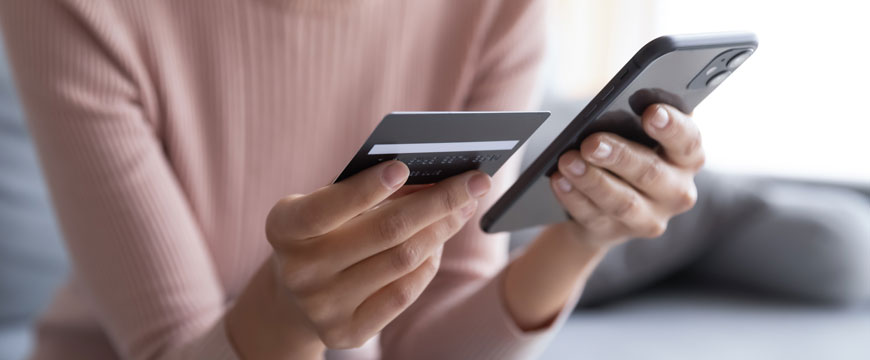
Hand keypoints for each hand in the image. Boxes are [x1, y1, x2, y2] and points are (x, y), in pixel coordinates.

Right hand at [264, 161, 490, 348]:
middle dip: (438, 202)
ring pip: (402, 261)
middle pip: (384, 232)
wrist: (293, 297)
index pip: (326, 208)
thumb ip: (366, 189)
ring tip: (463, 207)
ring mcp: (322, 307)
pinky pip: (404, 293)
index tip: (403, 167)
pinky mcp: (345, 333)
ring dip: (442, 229)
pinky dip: (428, 263)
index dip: (365, 189)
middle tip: (476, 181)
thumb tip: (433, 175)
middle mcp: (298, 271)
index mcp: (284, 228)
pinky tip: (439, 242)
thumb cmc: (322, 231)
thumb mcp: (327, 204)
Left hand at [549, 104, 704, 248]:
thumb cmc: (627, 151)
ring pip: (621, 201)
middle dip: (619, 156)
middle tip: (590, 143)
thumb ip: (635, 119)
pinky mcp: (616, 233)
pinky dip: (573, 197)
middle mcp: (677, 192)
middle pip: (650, 173)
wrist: (607, 201)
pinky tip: (559, 180)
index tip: (651, 112)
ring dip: (592, 180)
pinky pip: (593, 216)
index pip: (688, 141)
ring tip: (567, 161)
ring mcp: (648, 218)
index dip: (672, 127)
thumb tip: (612, 106)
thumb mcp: (638, 133)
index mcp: (687, 158)